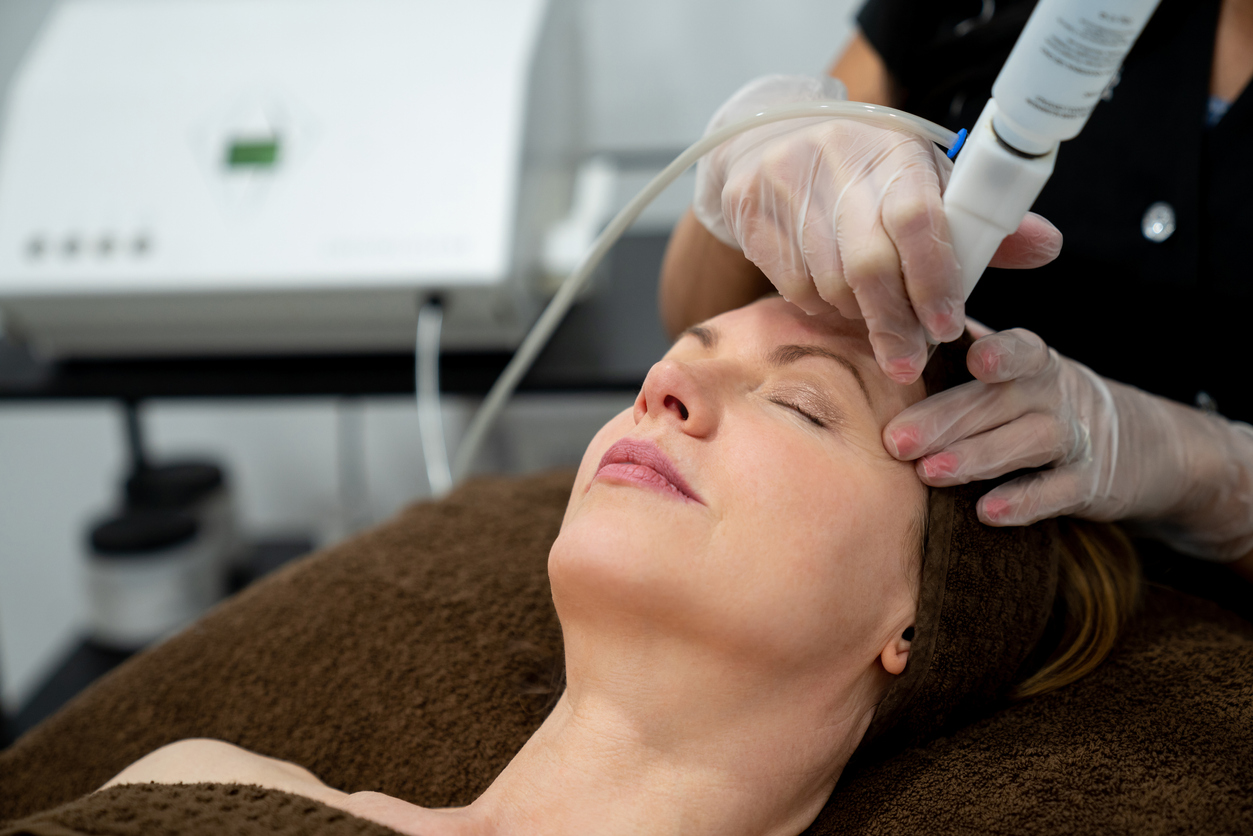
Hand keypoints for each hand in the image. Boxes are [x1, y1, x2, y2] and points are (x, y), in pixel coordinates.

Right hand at [693, 75, 1061, 383]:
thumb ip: (979, 223)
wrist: (771, 141)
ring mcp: (786, 186)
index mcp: (893, 149)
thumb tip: (1045, 247)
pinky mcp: (750, 212)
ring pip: (829, 284)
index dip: (935, 280)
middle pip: (868, 266)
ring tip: (877, 322)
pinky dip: (822, 306)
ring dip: (859, 317)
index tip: (947, 326)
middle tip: (911, 363)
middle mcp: (836, 161)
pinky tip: (837, 300)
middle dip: (894, 325)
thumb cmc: (866, 172)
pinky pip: (792, 286)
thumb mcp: (924, 182)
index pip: (918, 219)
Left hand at [882, 327, 1252, 561]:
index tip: (974, 358)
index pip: (1021, 348)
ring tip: (929, 473)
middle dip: (945, 419)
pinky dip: (1024, 502)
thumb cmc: (1037, 401)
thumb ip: (960, 353)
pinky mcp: (1088, 485)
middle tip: (896, 440)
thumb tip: (890, 335)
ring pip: (1028, 444)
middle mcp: (1057, 394)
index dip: (1001, 351)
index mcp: (1032, 360)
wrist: (1140, 444)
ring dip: (977, 458)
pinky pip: (1056, 493)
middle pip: (1002, 401)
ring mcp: (1077, 439)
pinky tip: (986, 512)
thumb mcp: (1016, 371)